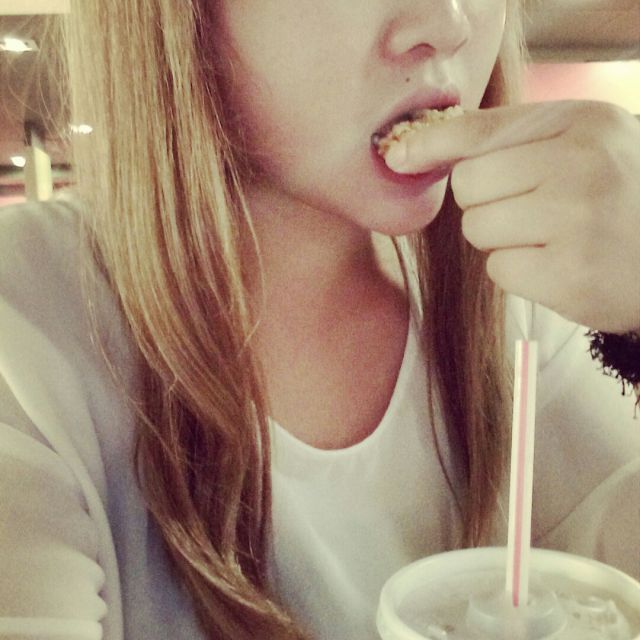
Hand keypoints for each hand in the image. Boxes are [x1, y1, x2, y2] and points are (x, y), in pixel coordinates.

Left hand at [384, 100, 639, 332]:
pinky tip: (559, 263)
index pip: (479, 132)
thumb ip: (506, 139)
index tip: (397, 154)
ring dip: (503, 238)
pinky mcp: (569, 276)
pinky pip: (499, 269)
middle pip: (468, 187)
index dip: (430, 145)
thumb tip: (411, 148)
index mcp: (581, 123)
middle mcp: (580, 165)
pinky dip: (521, 271)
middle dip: (487, 202)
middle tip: (534, 208)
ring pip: (478, 229)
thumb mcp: (577, 143)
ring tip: (552, 235)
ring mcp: (577, 221)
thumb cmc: (614, 194)